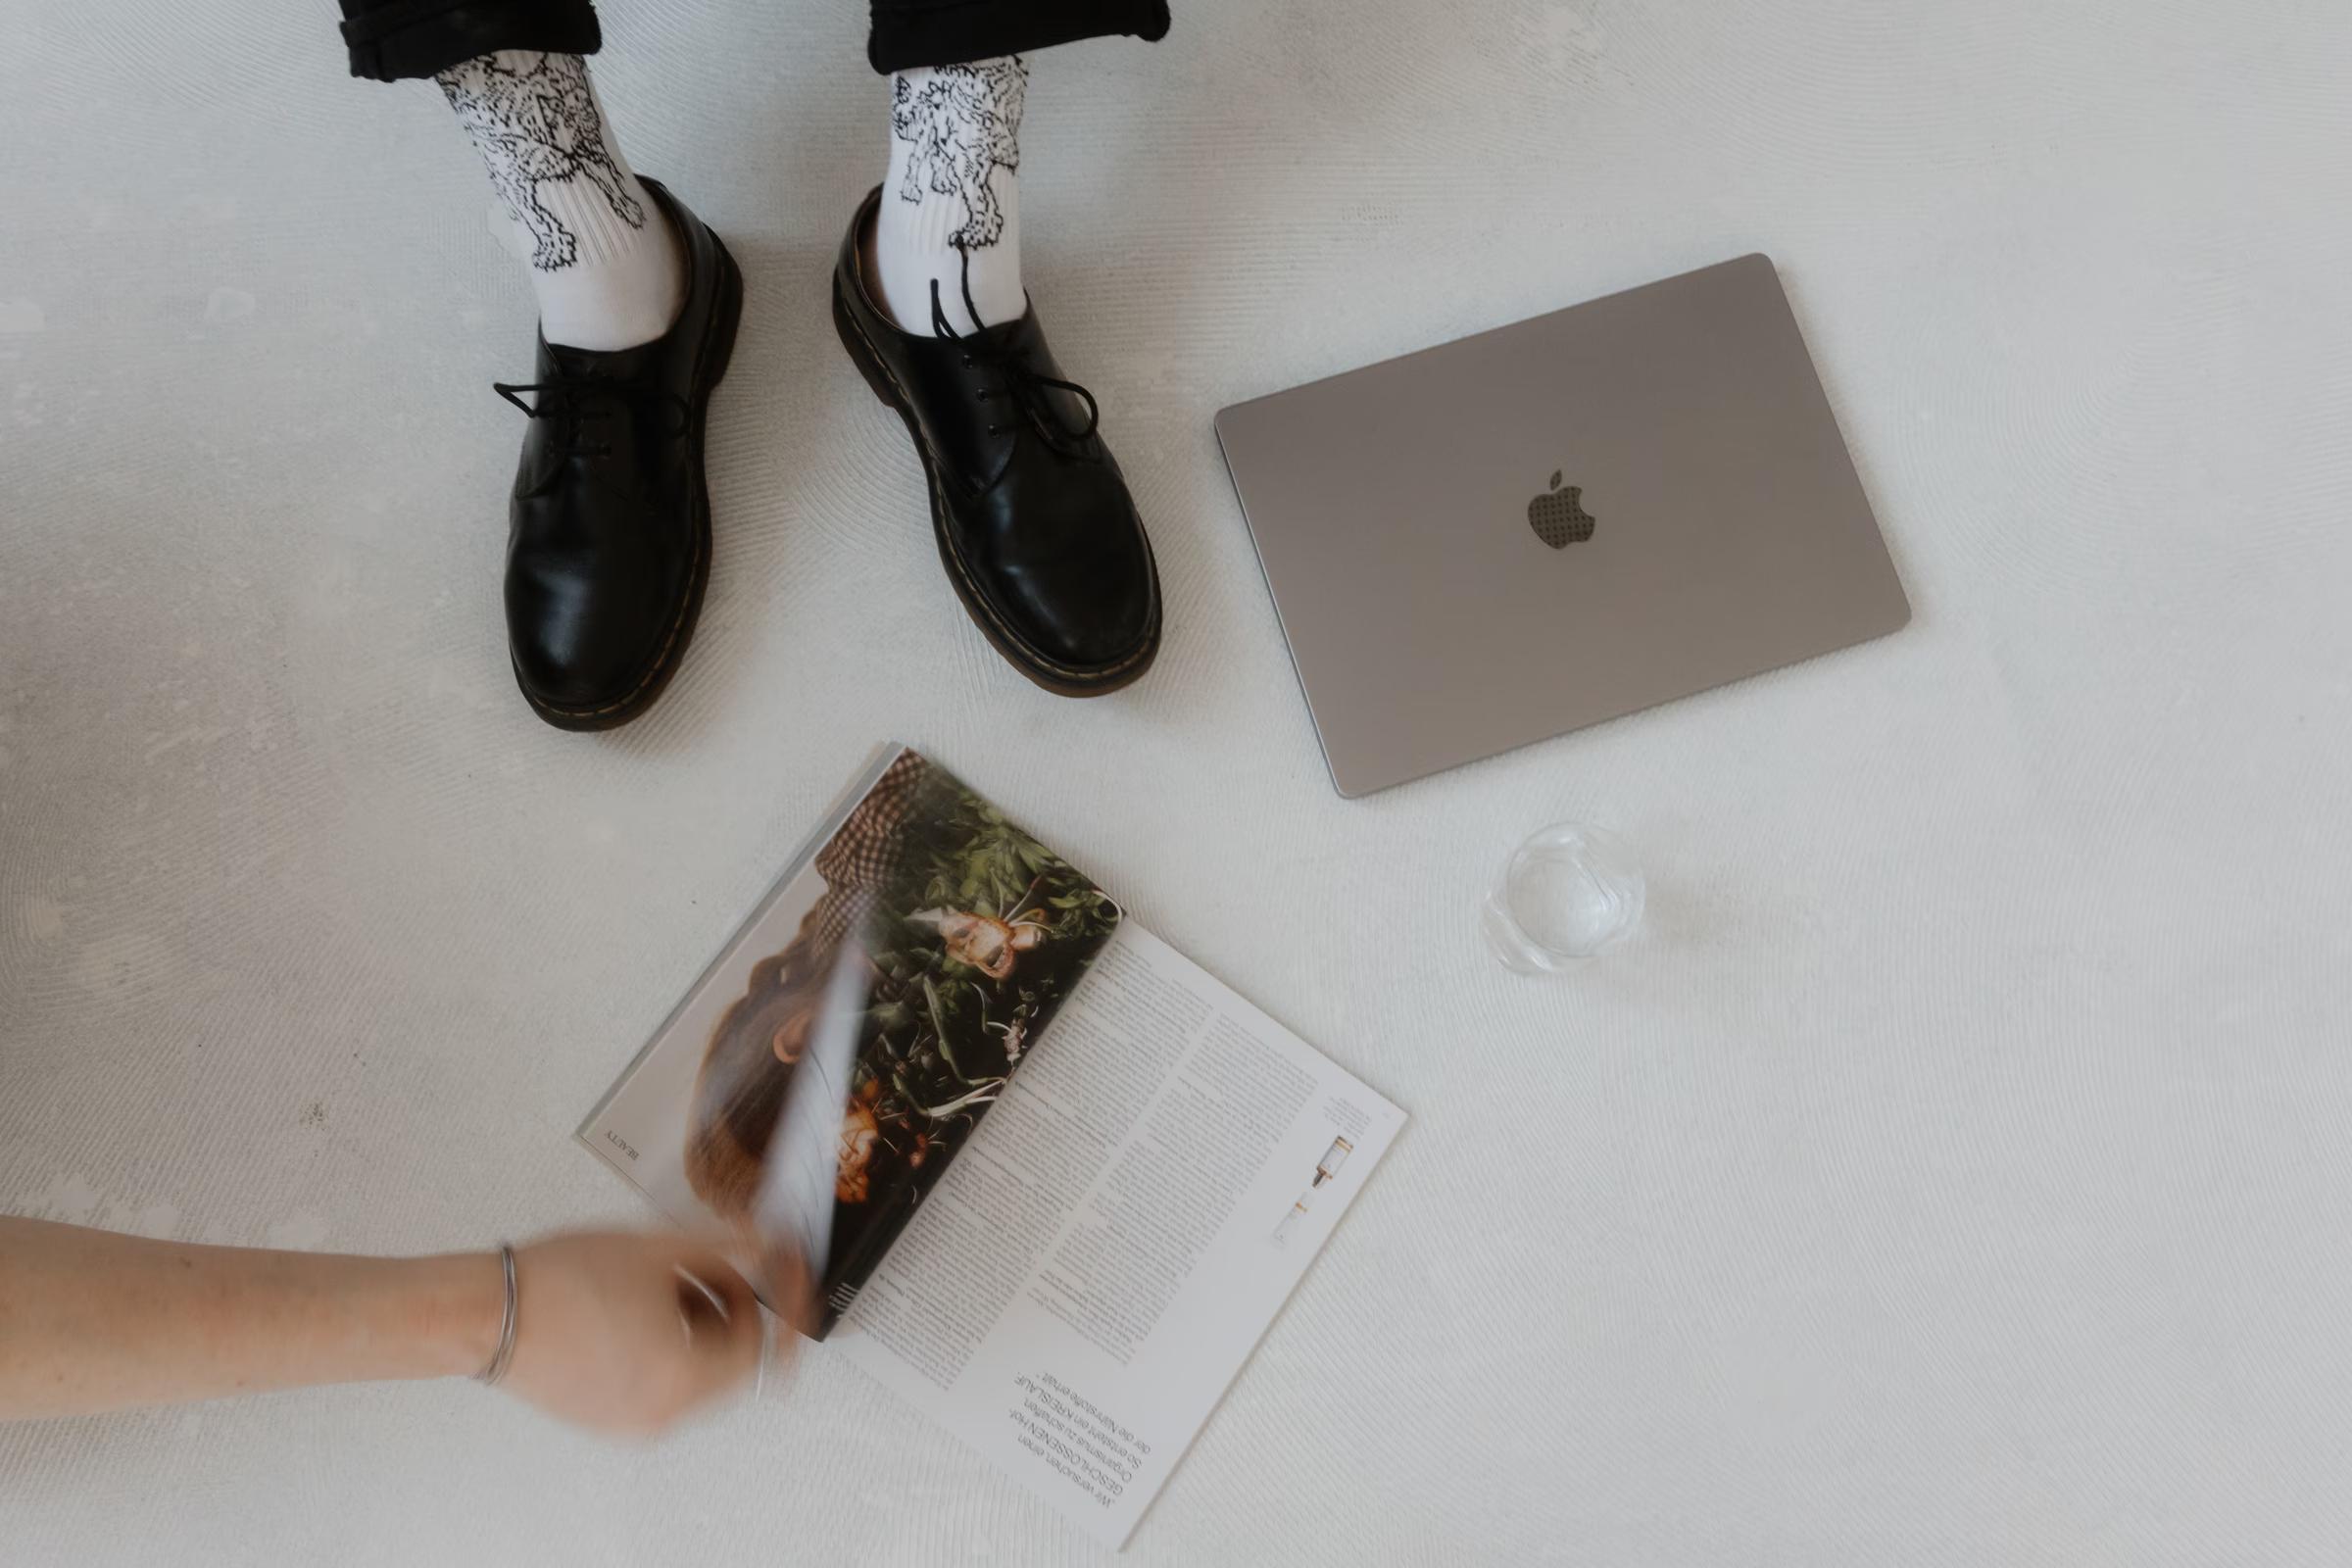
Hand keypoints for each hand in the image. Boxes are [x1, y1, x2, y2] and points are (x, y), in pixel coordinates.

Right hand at [497, 1231, 800, 1436]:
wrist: (488, 1313)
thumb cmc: (559, 1281)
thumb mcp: (659, 1250)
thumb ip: (729, 1249)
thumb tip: (771, 1244)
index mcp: (681, 1377)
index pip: (759, 1345)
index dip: (777, 1300)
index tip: (785, 1273)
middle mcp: (662, 1412)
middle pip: (732, 1362)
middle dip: (736, 1309)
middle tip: (721, 1266)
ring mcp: (634, 1422)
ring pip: (699, 1373)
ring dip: (704, 1324)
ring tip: (671, 1279)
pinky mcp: (610, 1418)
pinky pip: (665, 1384)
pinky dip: (673, 1346)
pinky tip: (645, 1305)